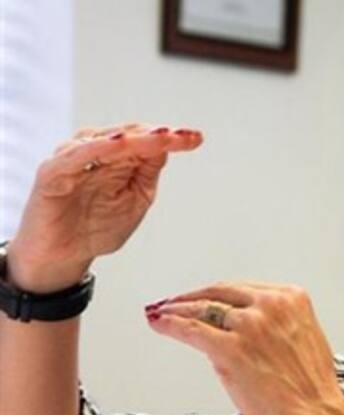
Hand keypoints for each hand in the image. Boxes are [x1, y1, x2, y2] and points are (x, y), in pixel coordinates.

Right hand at [9, 124, 201, 291]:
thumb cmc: (97, 227)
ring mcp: (73, 158)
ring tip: (161, 137)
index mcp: (117, 157)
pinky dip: (98, 147)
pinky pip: (76, 156)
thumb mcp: (136, 199)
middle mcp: (96, 151)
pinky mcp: (52, 172)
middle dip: (160, 135)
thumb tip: (167, 145)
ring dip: (135, 138)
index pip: (147, 140)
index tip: (197, 138)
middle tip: (185, 136)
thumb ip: (147, 173)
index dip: (173, 138)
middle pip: (131, 135)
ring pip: (107, 140)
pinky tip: (119, 144)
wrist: (63, 257)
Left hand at [145, 282, 343, 414]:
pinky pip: (192, 330)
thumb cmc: (312, 387)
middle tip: (174, 301)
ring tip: (161, 312)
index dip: (216, 292)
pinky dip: (171, 325)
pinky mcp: (230, 349)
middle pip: (219, 292)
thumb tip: (242, 326)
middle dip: (192, 296)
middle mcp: (270, 305)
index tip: (203, 294)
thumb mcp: (303, 336)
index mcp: (291, 297)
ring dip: (176, 309)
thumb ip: (277, 323)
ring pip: (202, 309)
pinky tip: (159, 324)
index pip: (243, 288)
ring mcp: (250, 325)